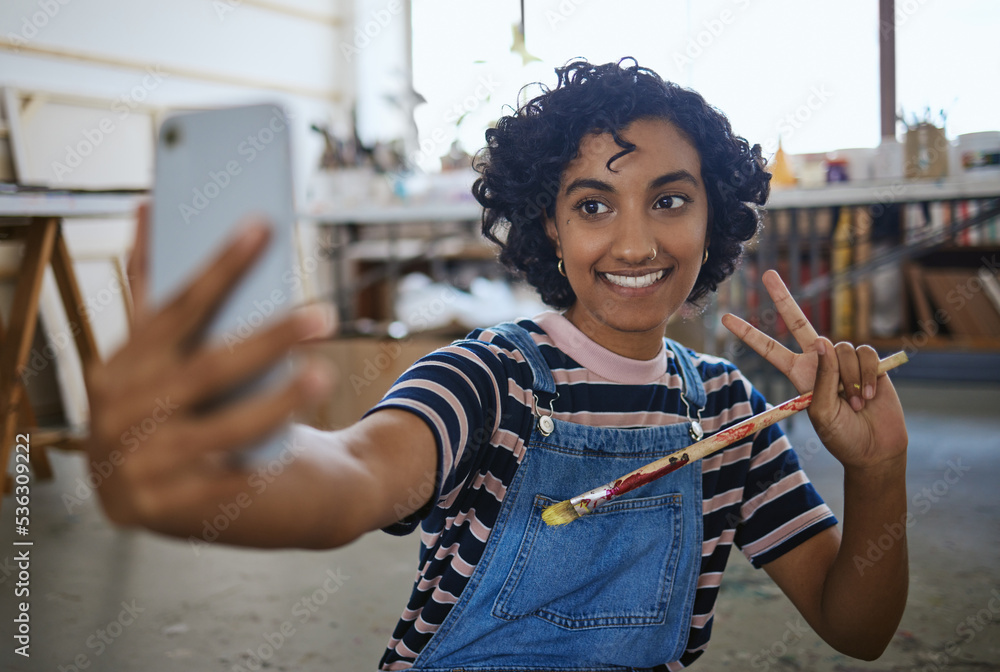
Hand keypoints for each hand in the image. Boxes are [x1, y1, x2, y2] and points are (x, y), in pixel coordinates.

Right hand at [85, 204, 334, 527]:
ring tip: (323, 375)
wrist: (172, 501)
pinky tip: (288, 453)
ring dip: (277, 403)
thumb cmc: (179, 410)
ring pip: (220, 429)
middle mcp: (115, 416)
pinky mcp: (161, 513)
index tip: (262, 227)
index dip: (220, 267)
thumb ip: (156, 291)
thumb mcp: (163, 358)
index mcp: (115, 368)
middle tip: (321, 315)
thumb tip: (152, 204)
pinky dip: (253, 469)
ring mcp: (133, 468)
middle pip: (205, 368)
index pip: (174, 309)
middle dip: (267, 338)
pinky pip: (220, 487)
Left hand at [721, 270, 906, 470]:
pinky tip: (870, 395)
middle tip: (767, 275)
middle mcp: (818, 360)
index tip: (726, 318)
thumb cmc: (843, 436)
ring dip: (849, 379)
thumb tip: (824, 341)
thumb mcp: (821, 413)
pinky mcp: (868, 360)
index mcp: (798, 373)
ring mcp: (842, 359)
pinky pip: (864, 354)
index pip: (769, 349)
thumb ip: (820, 379)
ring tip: (854, 404)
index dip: (749, 334)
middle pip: (797, 321)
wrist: (875, 447)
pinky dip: (868, 376)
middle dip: (783, 297)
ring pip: (840, 349)